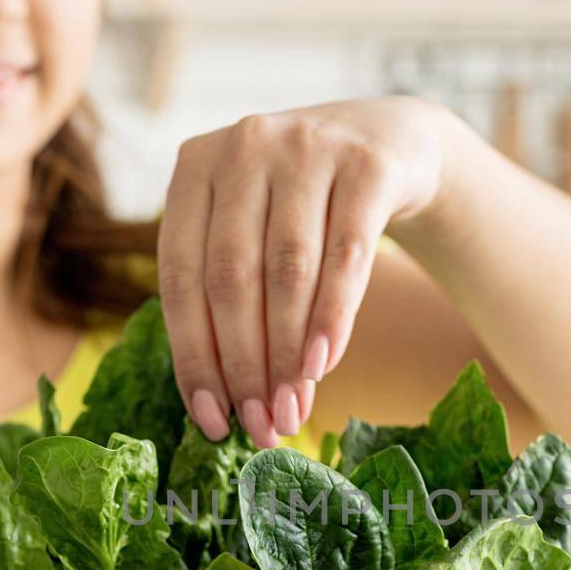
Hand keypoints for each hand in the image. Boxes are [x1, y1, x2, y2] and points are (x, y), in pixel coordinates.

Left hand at [157, 97, 447, 448]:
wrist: (388, 143)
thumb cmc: (304, 208)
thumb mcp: (252, 228)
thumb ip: (228, 291)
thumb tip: (222, 402)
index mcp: (195, 166)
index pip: (182, 276)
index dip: (195, 356)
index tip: (213, 419)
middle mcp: (244, 146)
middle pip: (232, 277)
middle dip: (245, 365)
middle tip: (262, 427)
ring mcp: (307, 147)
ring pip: (289, 270)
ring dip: (288, 354)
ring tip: (294, 411)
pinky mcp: (368, 164)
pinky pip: (348, 256)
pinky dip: (333, 318)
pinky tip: (325, 365)